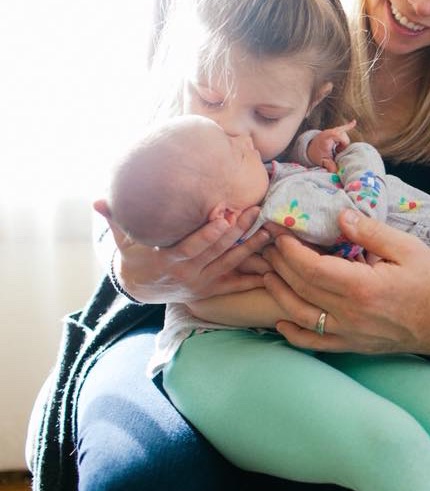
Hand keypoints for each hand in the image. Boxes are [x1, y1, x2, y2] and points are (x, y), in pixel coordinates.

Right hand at [94, 199, 273, 303]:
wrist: (140, 289)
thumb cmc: (135, 257)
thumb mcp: (123, 242)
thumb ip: (117, 221)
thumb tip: (98, 201)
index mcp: (168, 260)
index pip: (192, 246)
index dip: (208, 232)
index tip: (224, 215)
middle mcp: (188, 273)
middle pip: (216, 252)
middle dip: (237, 232)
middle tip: (255, 212)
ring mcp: (201, 282)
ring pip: (230, 264)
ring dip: (251, 249)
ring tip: (269, 231)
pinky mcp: (211, 289)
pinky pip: (235, 284)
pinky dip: (253, 279)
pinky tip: (271, 269)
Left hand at [263, 209, 429, 353]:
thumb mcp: (407, 248)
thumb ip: (371, 232)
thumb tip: (340, 217)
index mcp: (362, 287)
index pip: (312, 268)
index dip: (290, 250)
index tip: (281, 232)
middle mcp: (350, 314)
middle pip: (301, 288)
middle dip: (279, 264)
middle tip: (268, 245)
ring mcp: (349, 333)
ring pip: (300, 315)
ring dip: (279, 293)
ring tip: (267, 273)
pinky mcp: (352, 345)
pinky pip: (314, 343)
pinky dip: (293, 333)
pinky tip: (280, 320)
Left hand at [307, 119, 356, 169]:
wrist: (310, 147)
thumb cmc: (317, 154)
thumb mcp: (322, 161)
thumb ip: (329, 165)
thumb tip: (336, 171)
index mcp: (326, 138)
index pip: (339, 136)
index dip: (343, 143)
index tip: (339, 151)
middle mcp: (330, 132)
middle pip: (344, 137)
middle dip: (343, 145)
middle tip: (337, 152)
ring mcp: (333, 131)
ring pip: (345, 136)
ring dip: (343, 143)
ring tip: (337, 148)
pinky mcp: (336, 131)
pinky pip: (344, 127)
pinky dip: (349, 126)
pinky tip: (354, 122)